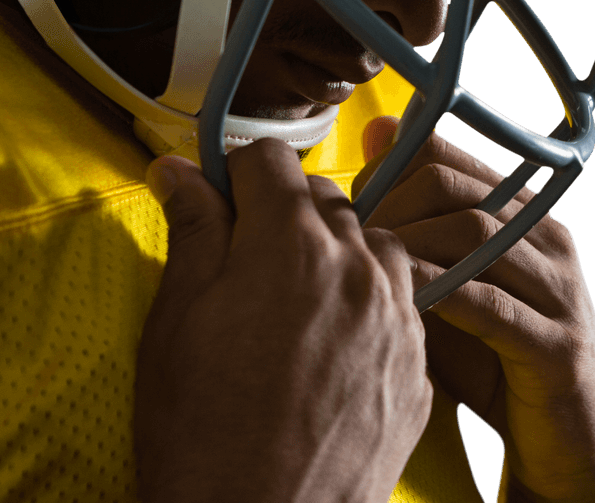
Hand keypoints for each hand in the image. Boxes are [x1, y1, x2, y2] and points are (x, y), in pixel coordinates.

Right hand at [136, 138, 432, 502]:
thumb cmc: (202, 434)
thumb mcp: (176, 320)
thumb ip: (192, 229)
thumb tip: (180, 169)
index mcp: (292, 246)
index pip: (270, 159)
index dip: (235, 173)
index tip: (219, 201)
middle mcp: (357, 270)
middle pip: (323, 197)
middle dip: (281, 211)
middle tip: (245, 260)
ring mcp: (397, 321)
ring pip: (370, 243)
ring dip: (334, 250)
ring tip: (294, 297)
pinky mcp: (417, 370)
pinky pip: (398, 303)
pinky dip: (366, 301)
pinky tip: (329, 342)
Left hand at [354, 118, 594, 502]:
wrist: (568, 445)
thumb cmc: (492, 358)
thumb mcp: (446, 285)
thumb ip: (412, 225)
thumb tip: (372, 138)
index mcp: (522, 213)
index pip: (443, 155)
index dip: (384, 176)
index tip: (351, 209)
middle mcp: (547, 239)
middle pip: (451, 187)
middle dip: (388, 209)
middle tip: (351, 242)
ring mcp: (560, 290)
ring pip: (473, 234)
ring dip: (408, 245)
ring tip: (367, 267)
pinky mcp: (559, 345)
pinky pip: (491, 303)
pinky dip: (439, 293)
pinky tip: (403, 301)